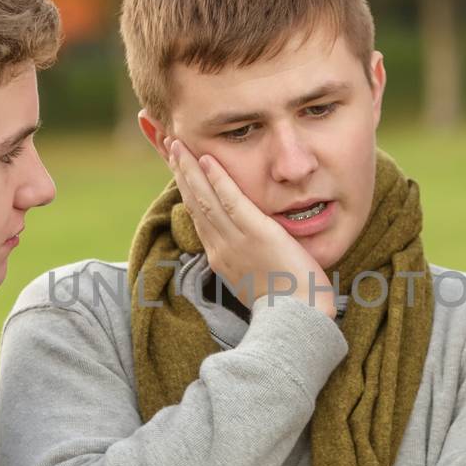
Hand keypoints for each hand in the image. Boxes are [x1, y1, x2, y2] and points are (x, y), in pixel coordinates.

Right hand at [167, 138, 334, 317]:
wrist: (296, 321)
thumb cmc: (286, 306)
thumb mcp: (257, 281)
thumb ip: (249, 261)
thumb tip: (250, 251)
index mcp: (221, 258)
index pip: (199, 217)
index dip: (187, 190)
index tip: (179, 170)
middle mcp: (221, 247)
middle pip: (195, 203)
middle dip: (181, 172)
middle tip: (170, 146)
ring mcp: (236, 240)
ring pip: (206, 198)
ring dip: (190, 169)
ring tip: (179, 144)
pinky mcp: (257, 233)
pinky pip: (231, 201)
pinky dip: (218, 179)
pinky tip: (207, 159)